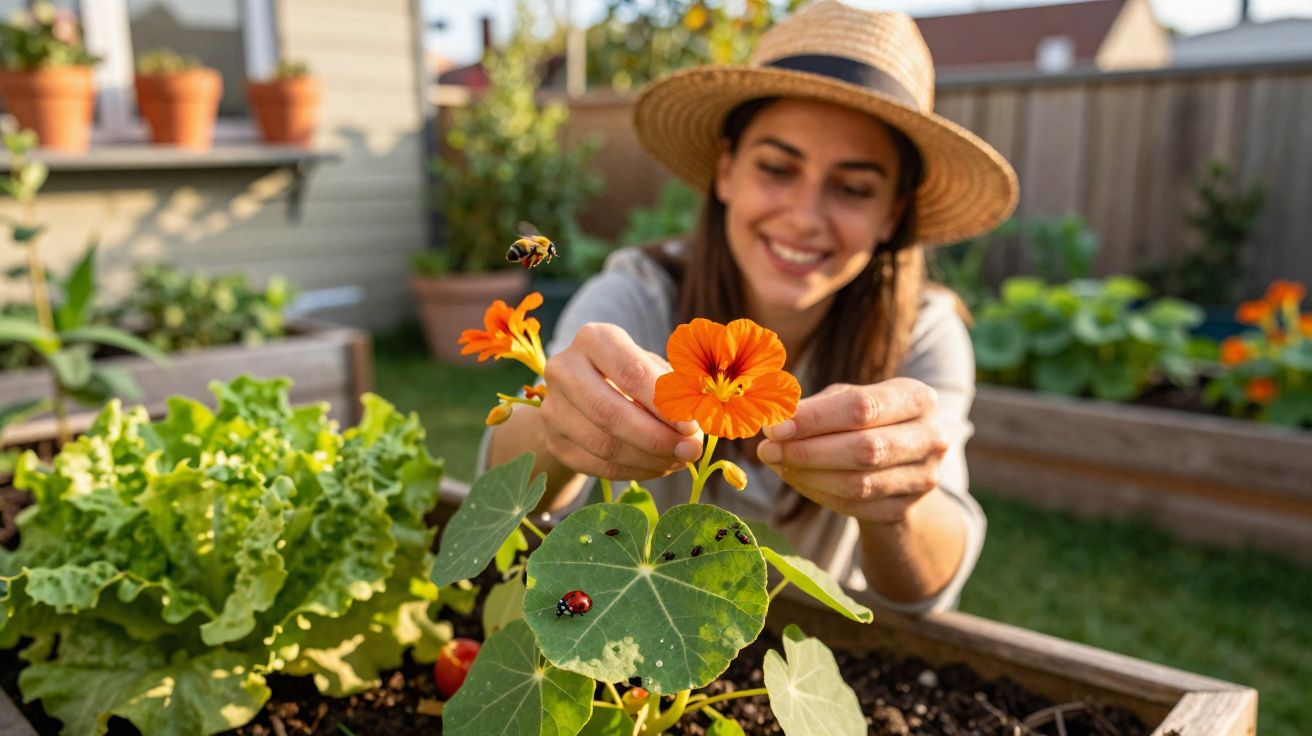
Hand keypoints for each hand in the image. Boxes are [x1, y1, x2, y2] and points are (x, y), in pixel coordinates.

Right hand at [541, 323, 703, 480]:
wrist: (585, 398)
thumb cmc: (633, 377)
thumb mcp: (655, 370)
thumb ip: (677, 389)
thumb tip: (699, 422)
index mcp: (593, 339)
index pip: (630, 373)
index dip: (663, 403)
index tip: (692, 426)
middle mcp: (564, 369)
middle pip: (609, 412)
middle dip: (656, 437)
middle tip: (691, 451)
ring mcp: (553, 408)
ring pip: (603, 445)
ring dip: (649, 459)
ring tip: (679, 459)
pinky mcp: (555, 442)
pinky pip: (598, 466)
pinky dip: (635, 471)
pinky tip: (659, 466)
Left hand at [756, 378, 947, 523]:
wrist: (899, 463)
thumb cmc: (863, 420)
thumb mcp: (843, 399)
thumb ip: (811, 406)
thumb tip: (773, 418)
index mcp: (916, 397)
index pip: (862, 407)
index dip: (814, 419)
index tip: (774, 427)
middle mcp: (931, 437)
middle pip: (865, 449)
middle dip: (808, 451)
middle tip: (767, 450)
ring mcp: (923, 478)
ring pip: (859, 484)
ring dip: (809, 476)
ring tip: (777, 464)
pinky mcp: (906, 509)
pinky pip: (855, 507)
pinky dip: (819, 494)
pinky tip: (797, 479)